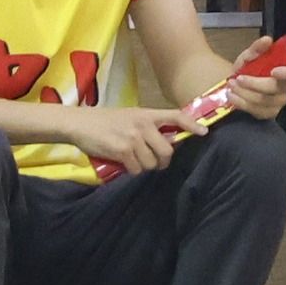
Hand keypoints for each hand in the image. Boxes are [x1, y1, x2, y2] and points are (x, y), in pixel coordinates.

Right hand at [67, 99, 184, 174]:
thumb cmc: (107, 120)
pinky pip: (137, 169)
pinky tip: (125, 164)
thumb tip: (168, 140)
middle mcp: (144, 125)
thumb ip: (149, 125)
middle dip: (163, 160)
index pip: (177, 116)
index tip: (204, 132)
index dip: (192, 124)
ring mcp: (133, 138)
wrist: (81, 123)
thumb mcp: (132, 116)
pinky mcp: (122, 151)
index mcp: (148, 114)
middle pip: (167, 150)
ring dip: (145, 166)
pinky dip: (133, 170)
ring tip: (136, 161)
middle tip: (156, 163)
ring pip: (152, 162)